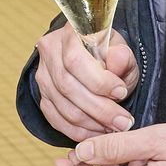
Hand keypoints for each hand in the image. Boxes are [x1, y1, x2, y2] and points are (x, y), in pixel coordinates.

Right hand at [33, 22, 138, 141]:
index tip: (121, 93)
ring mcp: (43, 75)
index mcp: (70, 32)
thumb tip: (117, 61)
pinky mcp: (43, 97)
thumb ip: (122, 56)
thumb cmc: (110, 54)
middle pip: (67, 87)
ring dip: (91, 124)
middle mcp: (50, 51)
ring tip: (114, 128)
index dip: (98, 81)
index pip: (75, 60)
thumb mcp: (122, 51)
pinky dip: (79, 132)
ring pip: (63, 107)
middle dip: (99, 109)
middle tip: (123, 122)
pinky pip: (57, 120)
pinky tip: (98, 133)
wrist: (95, 60)